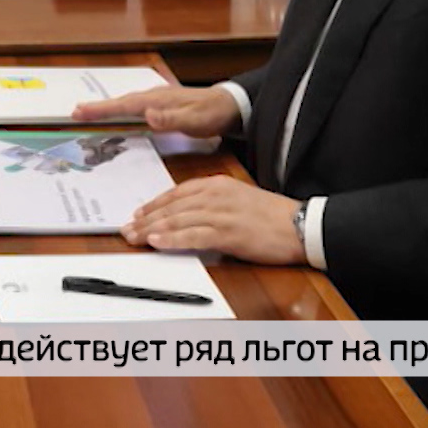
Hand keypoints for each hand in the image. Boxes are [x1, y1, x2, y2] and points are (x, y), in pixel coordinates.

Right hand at [73, 85, 241, 137]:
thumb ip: (171, 119)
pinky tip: (118, 114)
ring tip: (88, 112)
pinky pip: (134, 107)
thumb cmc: (213, 114)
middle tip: (74, 112)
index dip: (101, 109)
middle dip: (97, 107)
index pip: (123, 105)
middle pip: (119, 102)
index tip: (79, 112)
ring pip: (126, 103)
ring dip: (107, 108)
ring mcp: (157, 99)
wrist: (231, 105)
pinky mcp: (162, 105)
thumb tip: (147, 115)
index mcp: (157, 100)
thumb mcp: (195, 120)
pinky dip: (121, 109)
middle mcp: (153, 97)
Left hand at [122, 175, 304, 265]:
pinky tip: (157, 243)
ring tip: (134, 238)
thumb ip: (212, 201)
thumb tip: (188, 214)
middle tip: (126, 229)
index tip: (138, 214)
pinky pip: (193, 236)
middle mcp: (215, 195)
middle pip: (171, 207)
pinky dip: (172, 239)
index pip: (176, 192)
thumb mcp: (237, 198)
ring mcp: (221, 213)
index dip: (154, 204)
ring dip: (151, 230)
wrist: (300, 225)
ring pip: (177, 220)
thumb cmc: (272, 216)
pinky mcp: (228, 232)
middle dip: (146, 219)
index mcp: (217, 184)